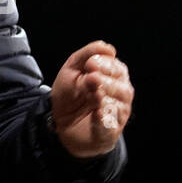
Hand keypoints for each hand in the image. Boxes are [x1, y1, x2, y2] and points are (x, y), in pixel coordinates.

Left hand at [49, 40, 133, 157]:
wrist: (59, 122)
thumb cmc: (70, 93)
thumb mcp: (72, 68)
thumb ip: (87, 54)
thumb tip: (109, 49)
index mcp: (114, 77)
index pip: (118, 69)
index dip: (105, 65)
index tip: (90, 63)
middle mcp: (120, 96)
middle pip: (122, 88)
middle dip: (106, 82)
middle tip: (92, 78)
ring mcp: (116, 116)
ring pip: (119, 107)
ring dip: (105, 98)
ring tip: (92, 94)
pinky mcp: (108, 133)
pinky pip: (110, 127)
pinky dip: (104, 120)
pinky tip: (97, 113)